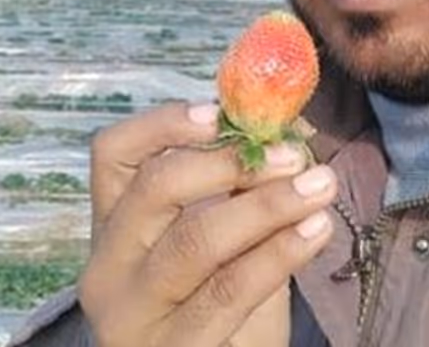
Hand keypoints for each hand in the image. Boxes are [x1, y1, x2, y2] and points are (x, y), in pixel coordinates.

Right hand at [79, 102, 336, 346]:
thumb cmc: (220, 314)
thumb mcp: (224, 246)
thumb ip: (242, 192)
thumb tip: (293, 129)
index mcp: (113, 229)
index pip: (112, 155)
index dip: (163, 123)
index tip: (221, 112)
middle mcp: (109, 268)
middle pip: (154, 189)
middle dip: (230, 162)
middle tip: (293, 154)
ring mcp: (134, 315)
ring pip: (194, 240)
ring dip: (267, 204)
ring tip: (319, 186)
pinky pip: (229, 289)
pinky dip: (280, 253)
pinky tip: (316, 231)